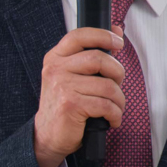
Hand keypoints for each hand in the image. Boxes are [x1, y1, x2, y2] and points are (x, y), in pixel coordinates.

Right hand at [32, 28, 126, 166]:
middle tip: (117, 85)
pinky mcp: (71, 105)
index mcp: (55, 58)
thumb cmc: (64, 105)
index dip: (103, 36)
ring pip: (107, 85)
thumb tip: (116, 31)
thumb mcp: (72, 75)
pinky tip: (111, 119)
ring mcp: (62, 87)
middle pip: (99, 59)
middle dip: (117, 73)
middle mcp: (56, 69)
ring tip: (115, 107)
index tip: (118, 43)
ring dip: (118, 100)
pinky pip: (106, 105)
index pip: (80, 36)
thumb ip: (90, 54)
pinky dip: (115, 114)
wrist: (47, 135)